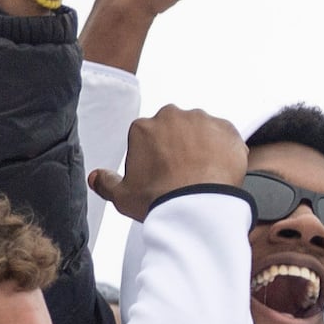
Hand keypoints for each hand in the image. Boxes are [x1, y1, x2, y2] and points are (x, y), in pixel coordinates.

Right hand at [87, 105, 249, 222]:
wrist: (197, 207)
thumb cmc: (160, 200)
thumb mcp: (122, 196)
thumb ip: (106, 183)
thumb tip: (95, 177)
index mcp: (143, 127)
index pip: (150, 137)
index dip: (156, 157)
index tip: (163, 173)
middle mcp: (171, 116)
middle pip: (176, 130)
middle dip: (179, 146)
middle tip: (184, 173)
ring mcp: (201, 121)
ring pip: (201, 131)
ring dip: (203, 146)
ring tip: (203, 174)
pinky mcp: (227, 130)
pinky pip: (226, 137)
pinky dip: (224, 150)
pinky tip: (219, 171)